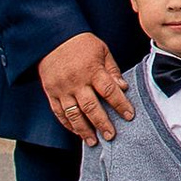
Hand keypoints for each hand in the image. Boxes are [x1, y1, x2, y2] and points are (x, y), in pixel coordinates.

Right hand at [38, 29, 132, 143]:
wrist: (53, 38)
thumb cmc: (81, 44)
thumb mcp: (102, 51)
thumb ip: (112, 70)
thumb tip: (123, 88)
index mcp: (91, 70)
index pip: (109, 91)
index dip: (120, 104)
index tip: (129, 116)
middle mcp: (76, 82)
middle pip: (91, 107)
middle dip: (102, 123)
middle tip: (111, 136)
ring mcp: (61, 89)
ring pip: (73, 114)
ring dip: (84, 130)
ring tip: (93, 141)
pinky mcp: (51, 92)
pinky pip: (59, 112)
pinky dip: (68, 124)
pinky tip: (77, 132)